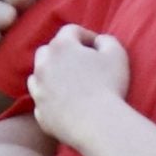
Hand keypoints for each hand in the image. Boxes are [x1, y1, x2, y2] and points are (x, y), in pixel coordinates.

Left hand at [28, 26, 132, 146]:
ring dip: (52, 77)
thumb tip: (99, 41)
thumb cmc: (110, 86)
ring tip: (70, 86)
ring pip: (39, 76)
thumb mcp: (117, 54)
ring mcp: (39, 88)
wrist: (99, 124)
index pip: (71, 31)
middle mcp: (43, 64)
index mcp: (61, 46)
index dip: (86, 36)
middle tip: (81, 66)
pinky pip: (43, 102)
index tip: (98, 48)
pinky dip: (51, 101)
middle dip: (63, 54)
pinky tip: (67, 106)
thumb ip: (107, 40)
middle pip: (48, 51)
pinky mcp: (41, 112)